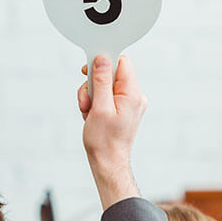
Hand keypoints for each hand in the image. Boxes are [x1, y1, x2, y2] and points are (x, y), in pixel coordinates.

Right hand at [76, 55, 145, 208]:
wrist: (107, 161)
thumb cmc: (104, 140)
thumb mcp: (99, 107)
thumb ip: (102, 81)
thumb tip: (102, 59)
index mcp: (133, 94)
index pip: (122, 63)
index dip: (103, 63)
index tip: (89, 72)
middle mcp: (135, 97)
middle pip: (111, 74)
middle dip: (94, 85)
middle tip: (87, 101)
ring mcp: (129, 104)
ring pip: (106, 86)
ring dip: (92, 96)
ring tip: (88, 112)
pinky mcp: (122, 109)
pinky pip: (107, 97)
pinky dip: (96, 103)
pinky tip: (92, 115)